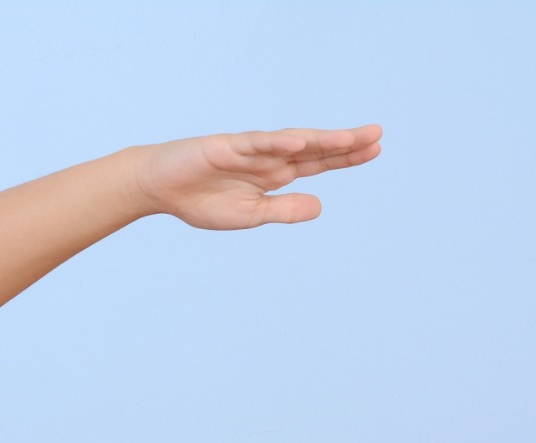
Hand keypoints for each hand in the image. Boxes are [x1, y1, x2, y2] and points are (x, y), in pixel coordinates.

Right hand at [131, 126, 382, 230]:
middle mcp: (268, 158)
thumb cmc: (201, 200)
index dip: (345, 157)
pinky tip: (301, 142)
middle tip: (377, 135)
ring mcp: (249, 150)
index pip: (318, 163)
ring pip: (291, 143)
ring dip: (320, 140)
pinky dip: (278, 143)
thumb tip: (320, 206)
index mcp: (274, 175)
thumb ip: (283, 210)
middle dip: (345, 144)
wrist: (159, 187)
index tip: (375, 150)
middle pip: (313, 148)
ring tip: (350, 139)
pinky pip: (256, 144)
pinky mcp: (226, 147)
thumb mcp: (249, 214)